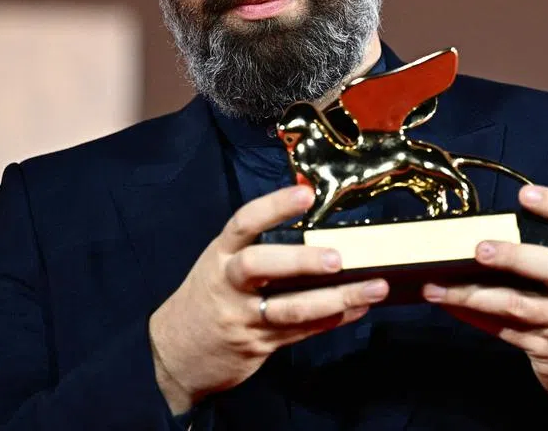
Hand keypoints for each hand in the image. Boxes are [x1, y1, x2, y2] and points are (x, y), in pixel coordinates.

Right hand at [149, 185, 389, 412]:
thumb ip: (257, 247)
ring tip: (374, 288)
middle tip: (337, 258)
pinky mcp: (259, 344)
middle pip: (260, 266)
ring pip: (292, 308)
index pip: (244, 224)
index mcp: (220, 254)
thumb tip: (313, 223)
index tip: (305, 193)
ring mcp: (243, 317)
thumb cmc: (208, 297)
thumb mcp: (221, 264)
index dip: (274, 207)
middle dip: (300, 261)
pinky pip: (302, 331)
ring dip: (338, 299)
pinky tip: (359, 308)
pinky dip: (334, 319)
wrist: (172, 355)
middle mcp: (229, 283)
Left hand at [422, 185, 547, 400]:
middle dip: (516, 257)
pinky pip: (503, 330)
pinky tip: (448, 305)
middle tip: (480, 249)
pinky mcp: (543, 346)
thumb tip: (475, 231)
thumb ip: (538, 249)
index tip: (525, 194)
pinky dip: (473, 317)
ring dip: (473, 295)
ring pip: (518, 306)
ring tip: (436, 288)